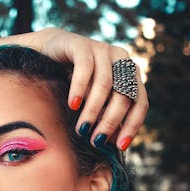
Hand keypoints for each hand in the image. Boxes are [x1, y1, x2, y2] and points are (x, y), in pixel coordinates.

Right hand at [27, 27, 147, 150]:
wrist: (49, 53)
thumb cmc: (74, 82)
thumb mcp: (93, 102)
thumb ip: (104, 117)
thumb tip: (112, 144)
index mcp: (130, 74)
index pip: (140, 102)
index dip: (132, 125)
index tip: (121, 146)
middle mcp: (121, 60)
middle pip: (124, 95)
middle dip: (110, 121)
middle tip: (96, 141)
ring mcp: (103, 49)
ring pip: (105, 84)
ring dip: (93, 110)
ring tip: (82, 128)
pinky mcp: (82, 44)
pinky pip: (85, 68)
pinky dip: (80, 89)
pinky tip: (73, 105)